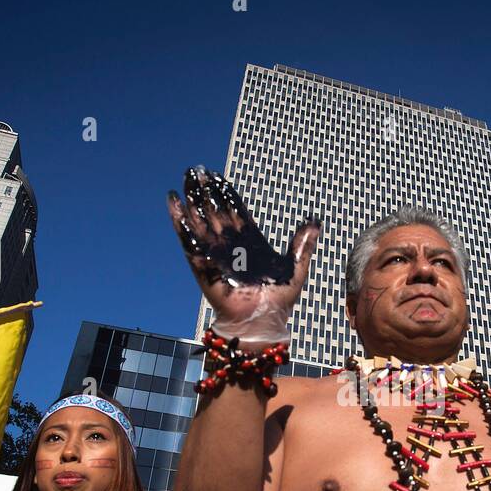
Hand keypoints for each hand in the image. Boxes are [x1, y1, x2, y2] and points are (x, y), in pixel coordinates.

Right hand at [167, 166, 320, 349]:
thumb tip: (316, 222)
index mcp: (249, 242)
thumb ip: (303, 245)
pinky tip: (174, 202)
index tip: (217, 176)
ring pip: (200, 220)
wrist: (262, 321)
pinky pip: (189, 239)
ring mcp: (215, 252)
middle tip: (197, 170)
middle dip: (206, 191)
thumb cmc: (279, 299)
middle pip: (214, 210)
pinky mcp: (202, 262)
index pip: (235, 210)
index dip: (225, 193)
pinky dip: (180, 221)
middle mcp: (230, 244)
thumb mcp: (296, 268)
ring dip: (192, 199)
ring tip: (185, 178)